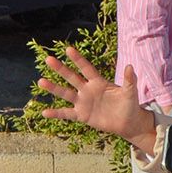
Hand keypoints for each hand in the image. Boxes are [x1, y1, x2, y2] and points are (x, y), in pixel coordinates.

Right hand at [37, 48, 156, 154]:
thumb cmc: (130, 105)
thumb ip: (129, 80)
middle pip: (71, 77)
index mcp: (98, 82)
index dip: (78, 59)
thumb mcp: (130, 92)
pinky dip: (56, 114)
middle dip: (60, 69)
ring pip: (65, 93)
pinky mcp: (82, 115)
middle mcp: (87, 90)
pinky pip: (66, 114)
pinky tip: (44, 113)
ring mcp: (83, 102)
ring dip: (53, 88)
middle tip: (48, 59)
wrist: (128, 123)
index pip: (86, 68)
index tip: (68, 49)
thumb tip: (130, 66)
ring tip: (41, 82)